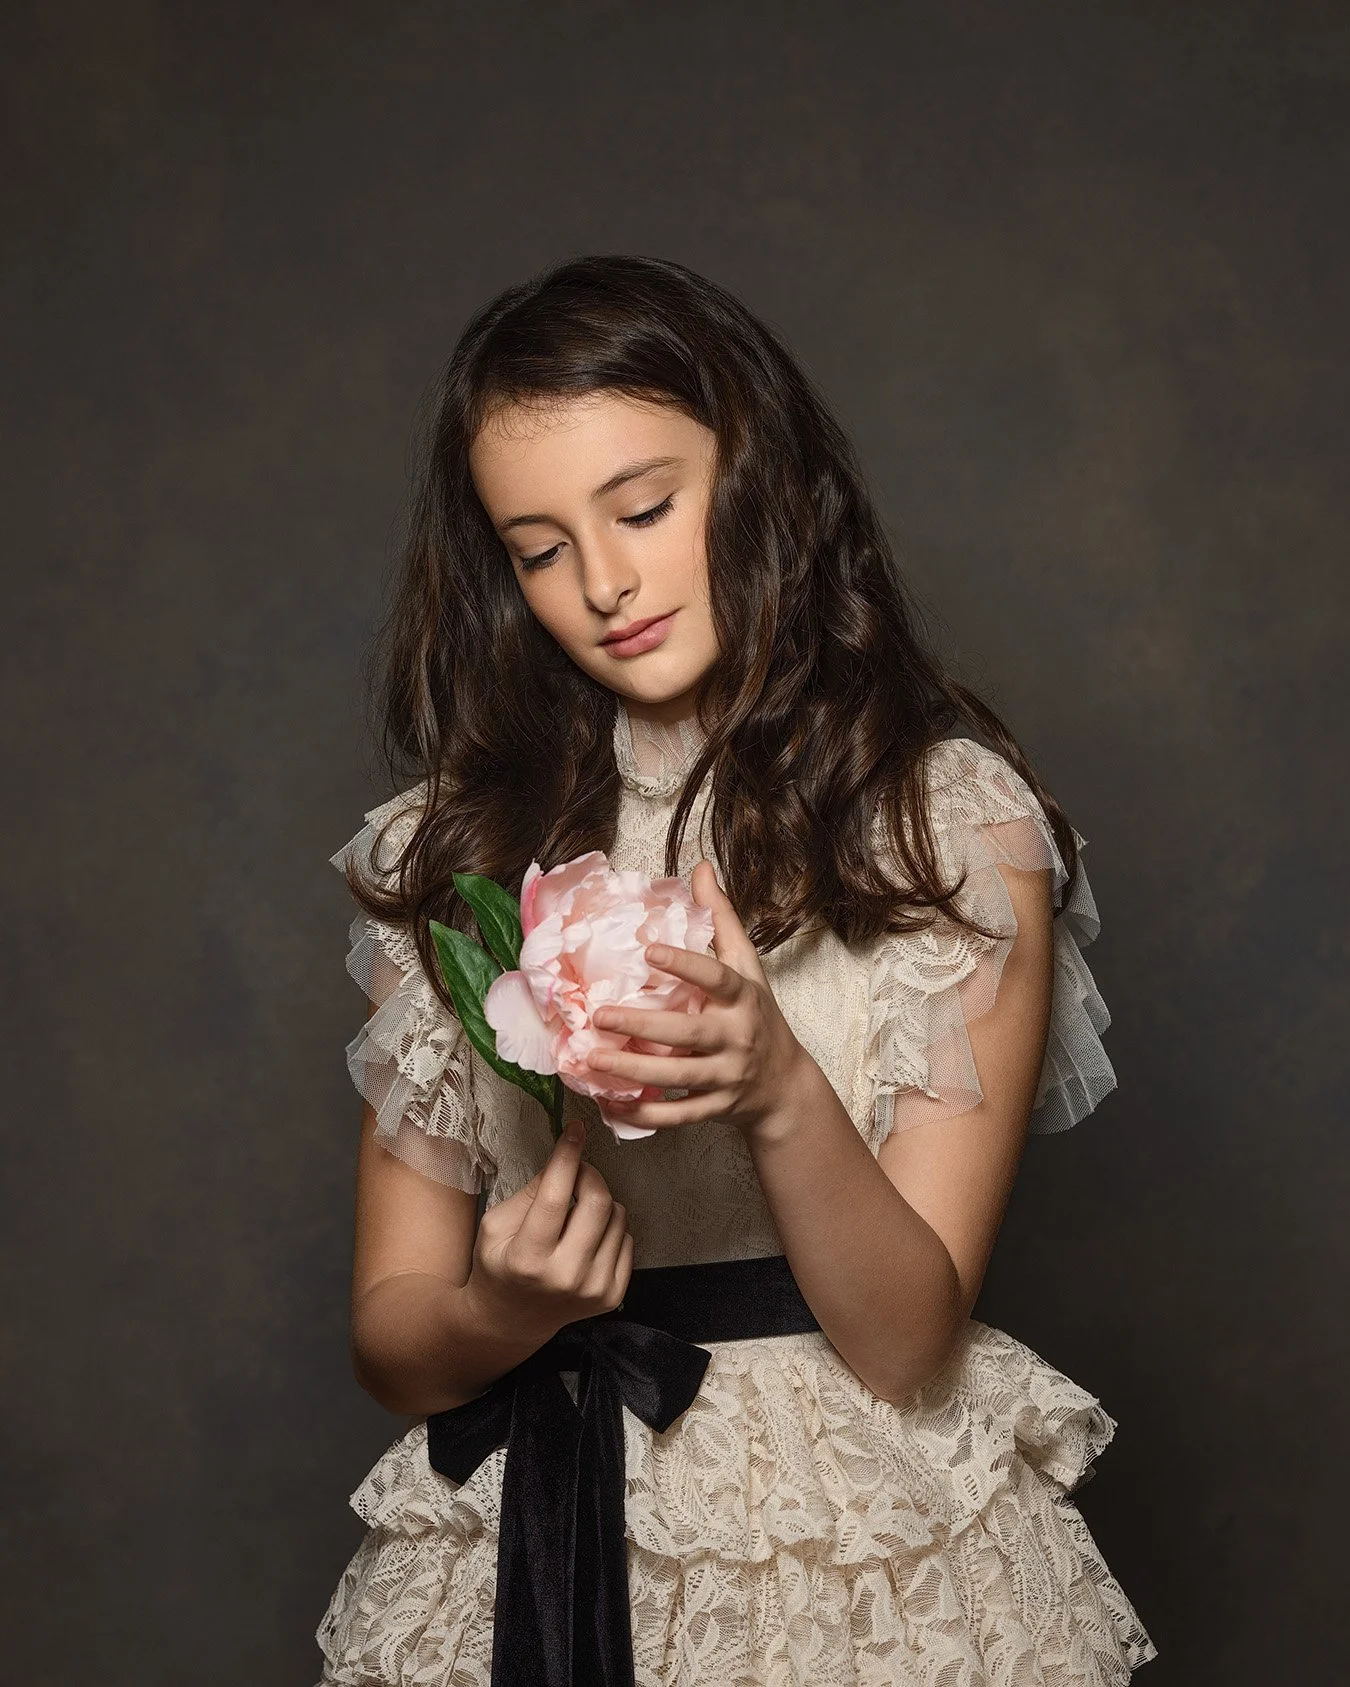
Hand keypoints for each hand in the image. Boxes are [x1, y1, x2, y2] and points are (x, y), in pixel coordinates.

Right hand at [465, 1119, 632, 1340]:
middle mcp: (565, 1277)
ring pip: (618, 1216)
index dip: (568, 1156)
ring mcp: (593, 1289)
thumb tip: (567, 1155)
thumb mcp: (496, 1225)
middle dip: (589, 1174)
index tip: (576, 1130)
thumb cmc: (499, 1267)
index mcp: (528, 1258)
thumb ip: (531, 1192)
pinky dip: (610, 1227)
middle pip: (597, 1202)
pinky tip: (587, 1236)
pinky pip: (627, 1238)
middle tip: (576, 1172)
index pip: (555, 1196)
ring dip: (599, 1201)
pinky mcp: (612, 1295)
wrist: (511, 1321)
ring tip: (576, 1213)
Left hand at [584, 858, 809, 1135]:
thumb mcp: (747, 967)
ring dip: (633, 1070)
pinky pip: (675, 1115)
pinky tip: (609, 1103)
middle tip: (599, 1015)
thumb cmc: (758, 1016)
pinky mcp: (715, 1108)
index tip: (648, 951)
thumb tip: (700, 869)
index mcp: (743, 998)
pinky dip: (642, 1113)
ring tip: (592, 1058)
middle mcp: (737, 1037)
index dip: (684, 964)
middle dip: (643, 1026)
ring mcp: (727, 1076)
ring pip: (677, 1076)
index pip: (716, 977)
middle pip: (689, 1032)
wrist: (784, 1085)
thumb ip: (722, 920)